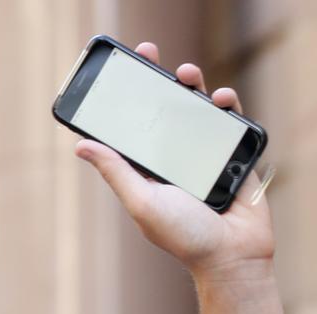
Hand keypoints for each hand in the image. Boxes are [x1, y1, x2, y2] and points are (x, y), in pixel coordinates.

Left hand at [75, 42, 273, 280]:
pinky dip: (227, 105)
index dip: (127, 100)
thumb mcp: (142, 201)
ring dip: (192, 86)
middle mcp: (174, 157)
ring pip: (197, 110)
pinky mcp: (235, 153)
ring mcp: (206, 154)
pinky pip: (231, 122)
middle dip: (158, 80)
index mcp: (148, 168)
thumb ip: (116, 171)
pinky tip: (221, 98)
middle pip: (164, 110)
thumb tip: (81, 145)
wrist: (233, 256)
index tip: (120, 72)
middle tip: (150, 54)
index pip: (133, 127)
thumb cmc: (183, 235)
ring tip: (186, 74)